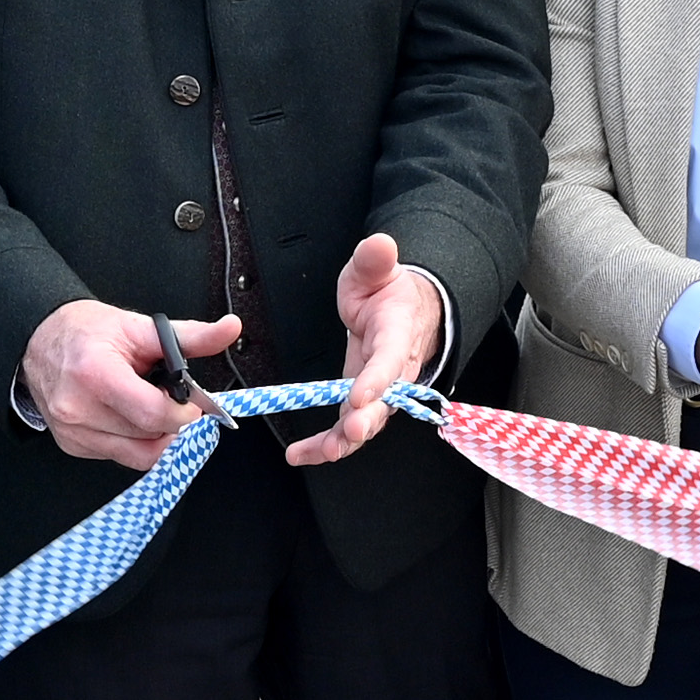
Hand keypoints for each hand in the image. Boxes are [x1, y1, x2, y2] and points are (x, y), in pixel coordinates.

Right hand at [23, 299, 235, 470]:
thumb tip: (230, 329)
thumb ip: (190, 336)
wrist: (38, 340)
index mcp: (95, 374)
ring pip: (139, 454)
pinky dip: (133, 440)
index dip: (183, 413)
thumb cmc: (86, 332)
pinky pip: (120, 455)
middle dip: (170, 421)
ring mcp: (73, 432)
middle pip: (150, 437)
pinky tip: (124, 414)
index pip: (154, 416)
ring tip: (143, 402)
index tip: (190, 403)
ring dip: (153, 434)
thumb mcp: (139, 326)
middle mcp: (78, 408)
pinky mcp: (71, 446)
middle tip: (165, 397)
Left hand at [291, 234, 443, 468]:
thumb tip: (381, 244)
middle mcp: (394, 372)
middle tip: (349, 431)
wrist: (402, 311)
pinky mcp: (361, 405)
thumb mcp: (376, 269)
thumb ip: (376, 260)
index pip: (391, 360)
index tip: (360, 394)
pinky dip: (325, 447)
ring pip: (366, 424)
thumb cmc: (387, 292)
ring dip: (343, 441)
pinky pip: (347, 431)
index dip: (377, 380)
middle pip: (385, 402)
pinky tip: (298, 455)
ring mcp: (378, 393)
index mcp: (398, 336)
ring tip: (317, 452)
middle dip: (366, 420)